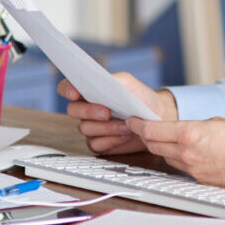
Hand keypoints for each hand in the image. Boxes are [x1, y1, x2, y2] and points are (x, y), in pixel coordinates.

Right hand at [57, 72, 178, 154]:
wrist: (157, 119)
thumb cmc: (141, 98)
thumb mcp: (130, 84)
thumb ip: (114, 80)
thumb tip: (99, 80)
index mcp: (90, 91)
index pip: (68, 87)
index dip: (67, 89)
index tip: (75, 93)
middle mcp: (86, 109)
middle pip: (73, 110)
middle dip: (89, 111)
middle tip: (107, 112)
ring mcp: (91, 127)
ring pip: (85, 129)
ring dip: (106, 128)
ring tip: (126, 125)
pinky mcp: (99, 143)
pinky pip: (95, 144)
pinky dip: (111, 140)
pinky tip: (125, 135)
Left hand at [127, 117, 224, 191]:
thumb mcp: (217, 122)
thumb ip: (194, 125)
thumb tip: (181, 129)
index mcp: (190, 134)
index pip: (153, 130)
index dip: (139, 124)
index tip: (133, 120)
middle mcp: (187, 154)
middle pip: (154, 145)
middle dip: (146, 135)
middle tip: (142, 127)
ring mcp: (192, 169)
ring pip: (166, 156)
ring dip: (161, 147)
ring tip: (162, 138)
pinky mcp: (199, 180)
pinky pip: (181, 167)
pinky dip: (177, 158)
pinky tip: (183, 152)